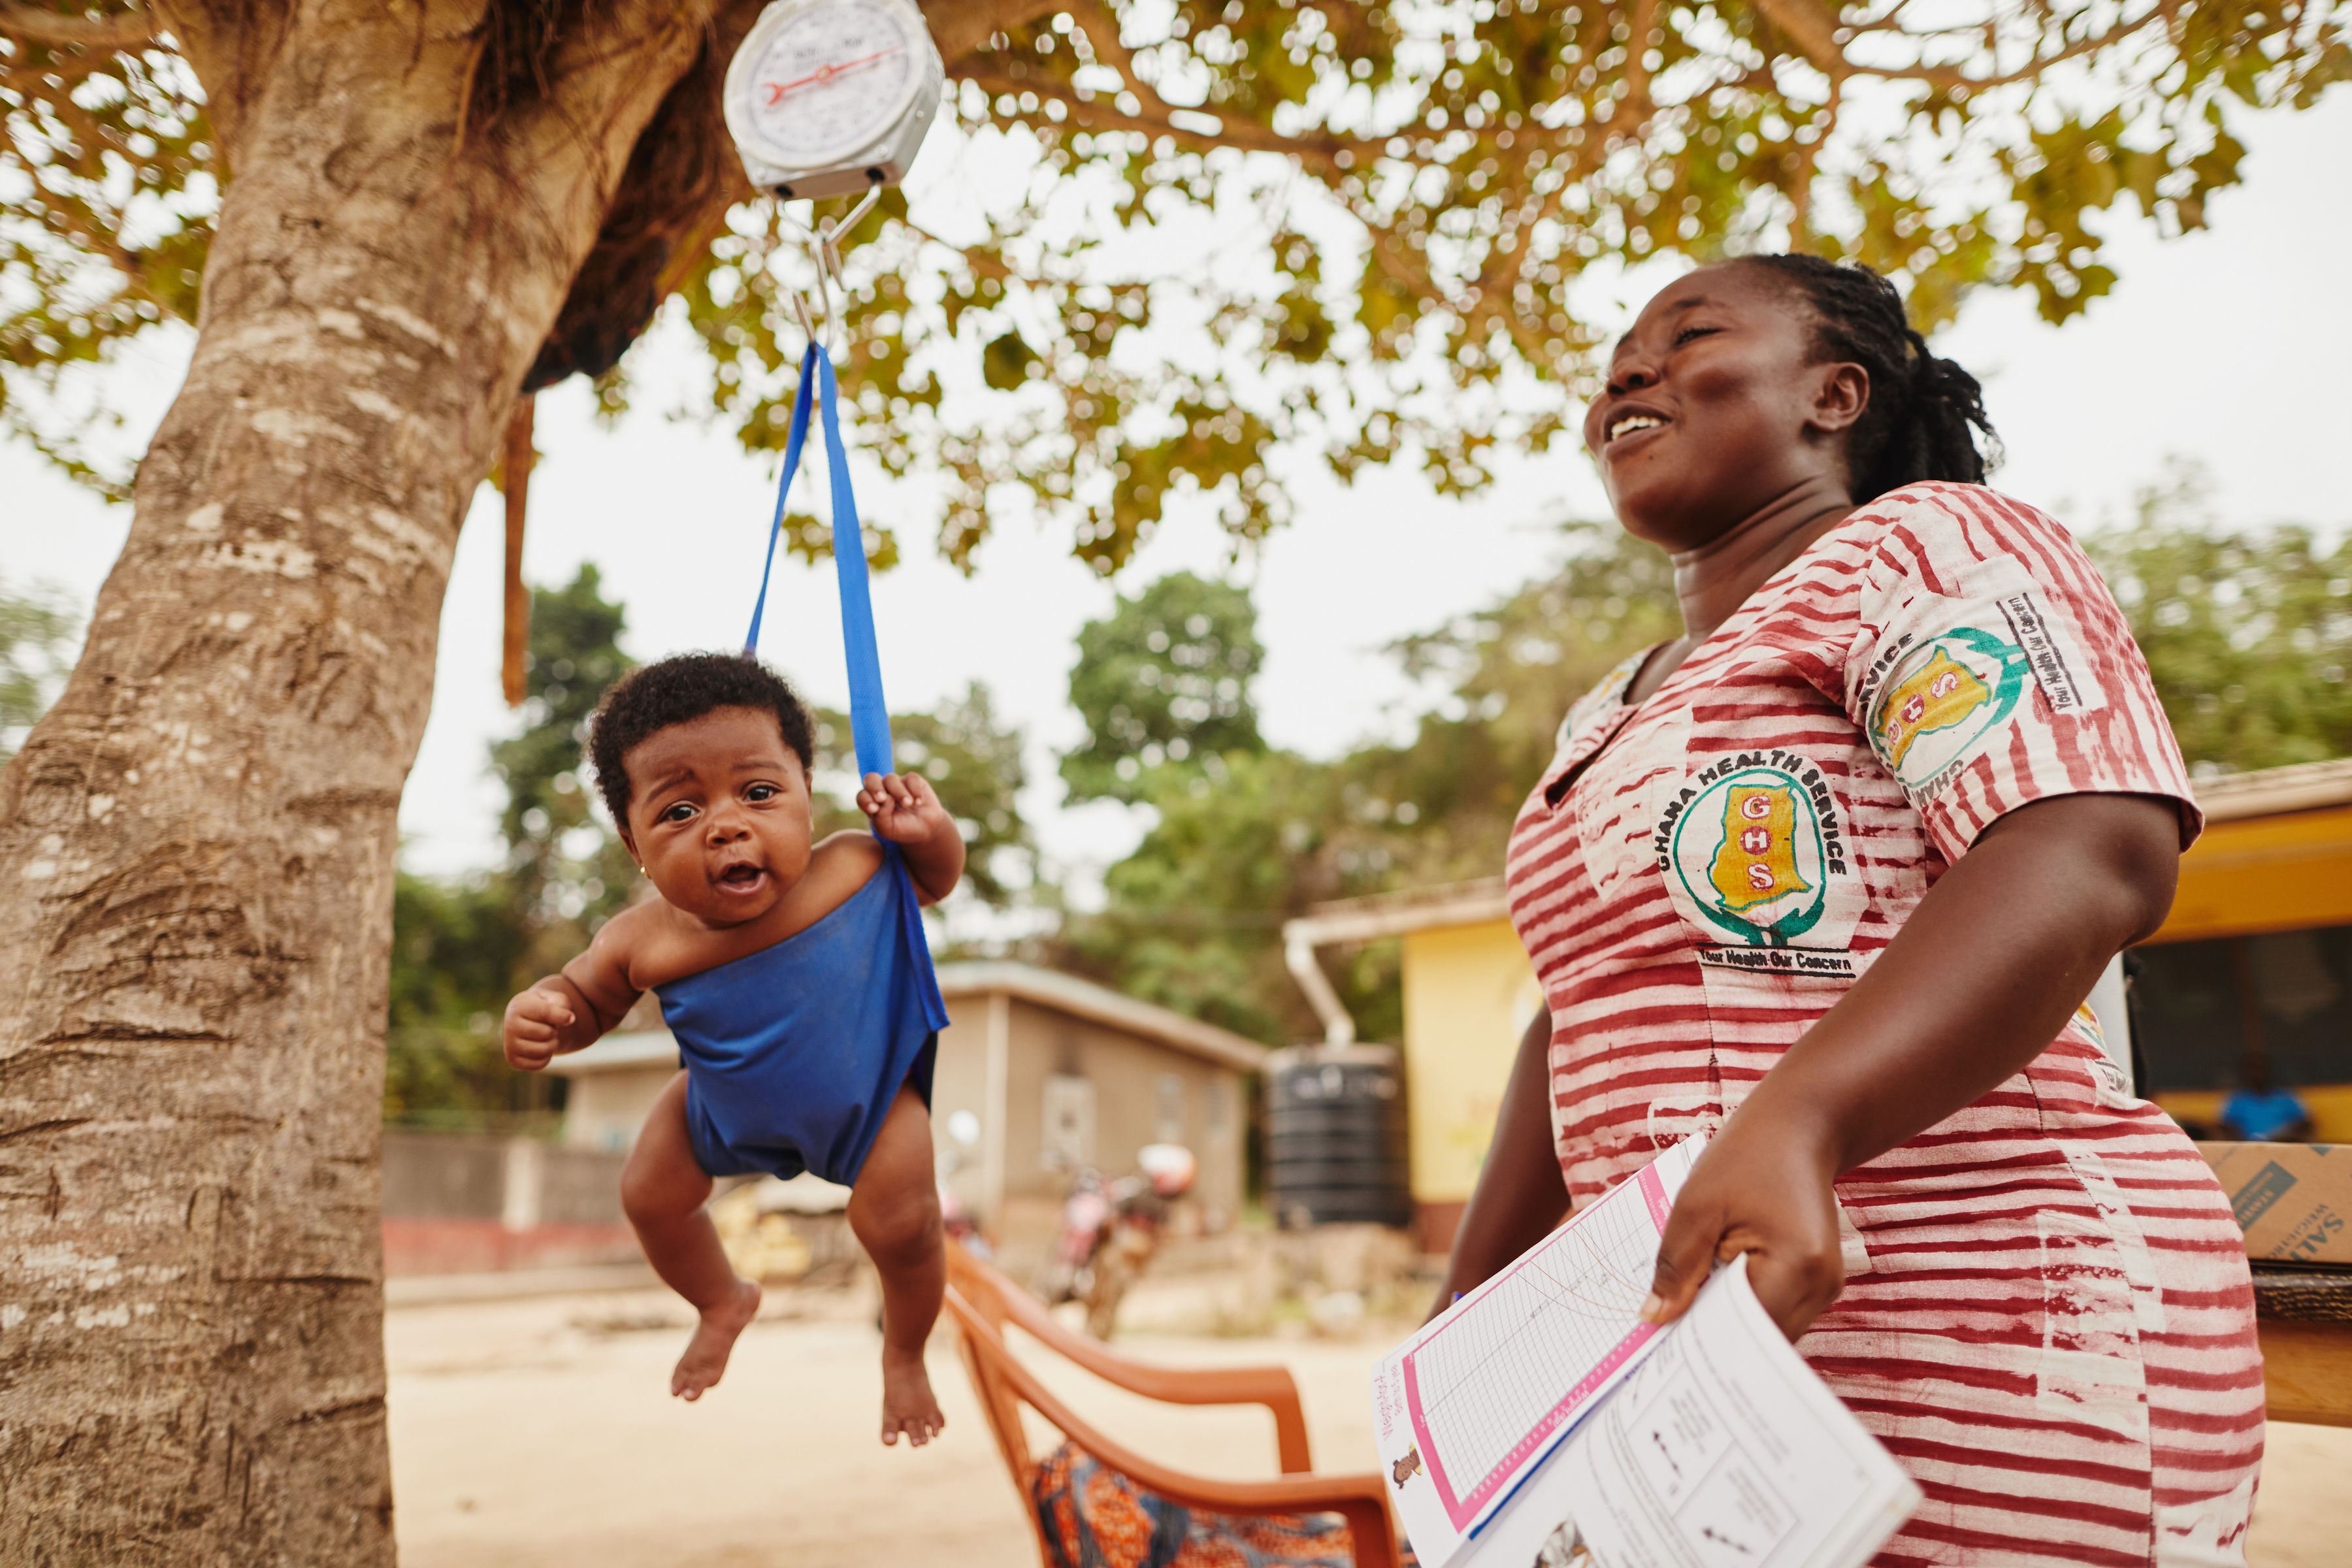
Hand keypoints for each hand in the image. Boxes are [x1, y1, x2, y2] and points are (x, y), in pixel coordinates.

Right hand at [502, 986, 574, 1070]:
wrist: (526, 1020)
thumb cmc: (543, 1007)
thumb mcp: (553, 999)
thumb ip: (562, 1003)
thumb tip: (569, 1019)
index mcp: (518, 1006)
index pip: (545, 1013)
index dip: (562, 1016)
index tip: (570, 1018)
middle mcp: (509, 1025)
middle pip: (547, 1033)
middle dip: (555, 1030)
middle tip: (550, 1026)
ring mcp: (509, 1044)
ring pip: (543, 1050)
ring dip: (553, 1044)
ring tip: (548, 1037)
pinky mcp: (513, 1060)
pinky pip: (539, 1064)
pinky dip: (547, 1057)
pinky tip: (541, 1047)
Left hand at [858, 770, 951, 846]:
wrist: (926, 829)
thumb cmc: (902, 829)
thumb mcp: (888, 829)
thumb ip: (880, 816)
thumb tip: (886, 797)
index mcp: (872, 802)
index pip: (862, 796)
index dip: (865, 799)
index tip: (874, 809)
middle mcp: (882, 789)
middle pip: (871, 778)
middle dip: (875, 787)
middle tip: (882, 798)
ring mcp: (897, 783)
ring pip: (891, 779)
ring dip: (899, 792)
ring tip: (908, 805)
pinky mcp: (913, 780)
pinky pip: (911, 778)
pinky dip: (915, 790)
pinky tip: (918, 802)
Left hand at [1641, 1116, 1844, 1339]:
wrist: (1797, 1128)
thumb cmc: (1746, 1156)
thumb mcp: (1695, 1206)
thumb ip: (1675, 1267)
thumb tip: (1655, 1320)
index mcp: (1797, 1265)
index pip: (1745, 1332)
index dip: (1701, 1341)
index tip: (1657, 1347)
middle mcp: (1821, 1286)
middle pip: (1759, 1341)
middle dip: (1711, 1339)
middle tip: (1659, 1338)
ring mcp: (1824, 1287)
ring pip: (1767, 1332)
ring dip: (1726, 1325)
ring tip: (1681, 1316)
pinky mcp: (1816, 1283)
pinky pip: (1773, 1313)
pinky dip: (1740, 1309)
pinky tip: (1709, 1296)